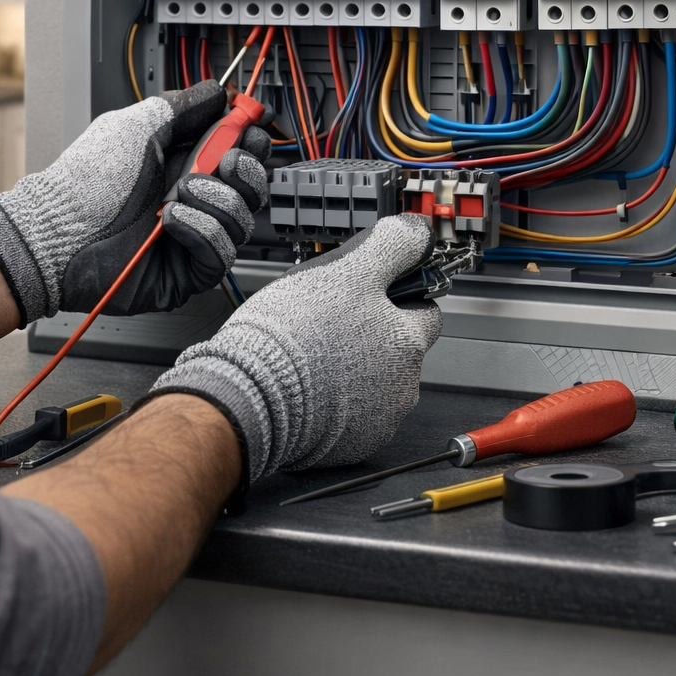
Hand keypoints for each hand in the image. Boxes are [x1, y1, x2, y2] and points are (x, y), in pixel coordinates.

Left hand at [0, 81, 270, 323]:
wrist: (58, 231)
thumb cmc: (86, 181)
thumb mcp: (135, 127)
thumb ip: (181, 107)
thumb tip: (217, 92)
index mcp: (181, 163)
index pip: (238, 153)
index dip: (251, 141)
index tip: (251, 128)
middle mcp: (191, 199)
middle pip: (252, 188)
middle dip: (247, 170)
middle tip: (226, 160)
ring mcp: (191, 236)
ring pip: (242, 219)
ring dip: (216, 199)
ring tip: (179, 194)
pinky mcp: (187, 271)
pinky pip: (221, 252)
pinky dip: (202, 230)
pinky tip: (173, 220)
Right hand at [148, 215, 442, 482]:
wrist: (250, 397)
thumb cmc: (293, 336)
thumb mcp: (346, 270)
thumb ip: (391, 245)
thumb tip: (417, 230)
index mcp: (407, 342)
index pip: (425, 311)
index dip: (398, 296)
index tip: (372, 293)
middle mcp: (403, 386)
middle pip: (399, 350)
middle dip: (373, 336)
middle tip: (331, 321)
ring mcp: (378, 420)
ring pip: (375, 384)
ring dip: (354, 370)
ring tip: (314, 355)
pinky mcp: (350, 446)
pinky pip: (352, 417)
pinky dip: (336, 403)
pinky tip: (309, 386)